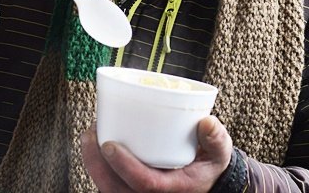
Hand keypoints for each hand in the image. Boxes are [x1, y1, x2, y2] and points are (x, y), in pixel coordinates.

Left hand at [80, 116, 232, 191]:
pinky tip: (94, 148)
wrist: (207, 184)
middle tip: (90, 134)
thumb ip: (217, 139)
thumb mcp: (220, 153)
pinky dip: (98, 169)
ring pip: (108, 190)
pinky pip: (109, 187)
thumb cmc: (209, 166)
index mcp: (174, 190)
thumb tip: (206, 123)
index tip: (109, 144)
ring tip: (89, 137)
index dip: (124, 166)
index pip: (144, 184)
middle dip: (97, 164)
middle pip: (116, 190)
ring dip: (93, 166)